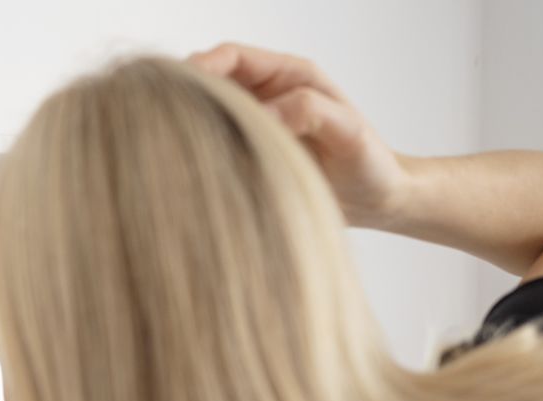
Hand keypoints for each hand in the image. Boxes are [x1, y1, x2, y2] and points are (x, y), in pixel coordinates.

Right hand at [188, 43, 409, 227]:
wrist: (379, 202)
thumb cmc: (371, 165)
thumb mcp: (350, 134)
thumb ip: (311, 112)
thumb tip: (266, 114)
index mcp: (291, 76)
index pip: (232, 56)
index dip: (202, 66)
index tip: (181, 86)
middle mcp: (269, 95)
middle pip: (211, 81)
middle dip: (185, 93)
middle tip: (163, 118)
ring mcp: (257, 125)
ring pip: (209, 114)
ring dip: (190, 123)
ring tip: (171, 143)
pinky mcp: (250, 154)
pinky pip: (216, 144)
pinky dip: (199, 150)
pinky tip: (190, 168)